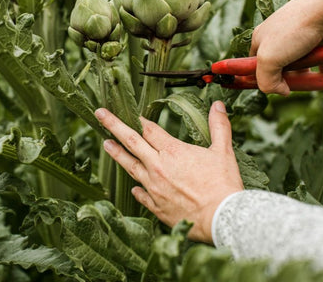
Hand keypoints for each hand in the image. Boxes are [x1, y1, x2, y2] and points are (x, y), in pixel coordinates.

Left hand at [95, 101, 243, 243]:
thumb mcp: (223, 151)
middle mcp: (158, 167)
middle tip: (99, 114)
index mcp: (172, 151)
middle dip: (113, 125)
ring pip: (130, 166)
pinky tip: (133, 187)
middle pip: (131, 141)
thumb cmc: (223, 184)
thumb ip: (218, 125)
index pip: (149, 130)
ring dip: (117, 154)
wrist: (222, 218)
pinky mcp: (156, 206)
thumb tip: (218, 104)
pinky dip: (137, 189)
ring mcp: (154, 187)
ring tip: (105, 144)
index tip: (133, 114)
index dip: (140, 120)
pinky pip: (141, 195)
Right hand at [250, 0, 322, 94]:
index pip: (254, 65)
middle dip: (287, 78)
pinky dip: (320, 69)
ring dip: (306, 75)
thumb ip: (265, 80)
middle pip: (279, 67)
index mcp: (260, 39)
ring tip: (312, 76)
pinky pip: (317, 61)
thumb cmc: (294, 29)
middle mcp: (278, 38)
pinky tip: (322, 74)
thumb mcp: (268, 59)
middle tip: (294, 83)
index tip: (273, 87)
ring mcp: (298, 38)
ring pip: (300, 65)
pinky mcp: (316, 40)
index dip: (262, 78)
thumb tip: (280, 91)